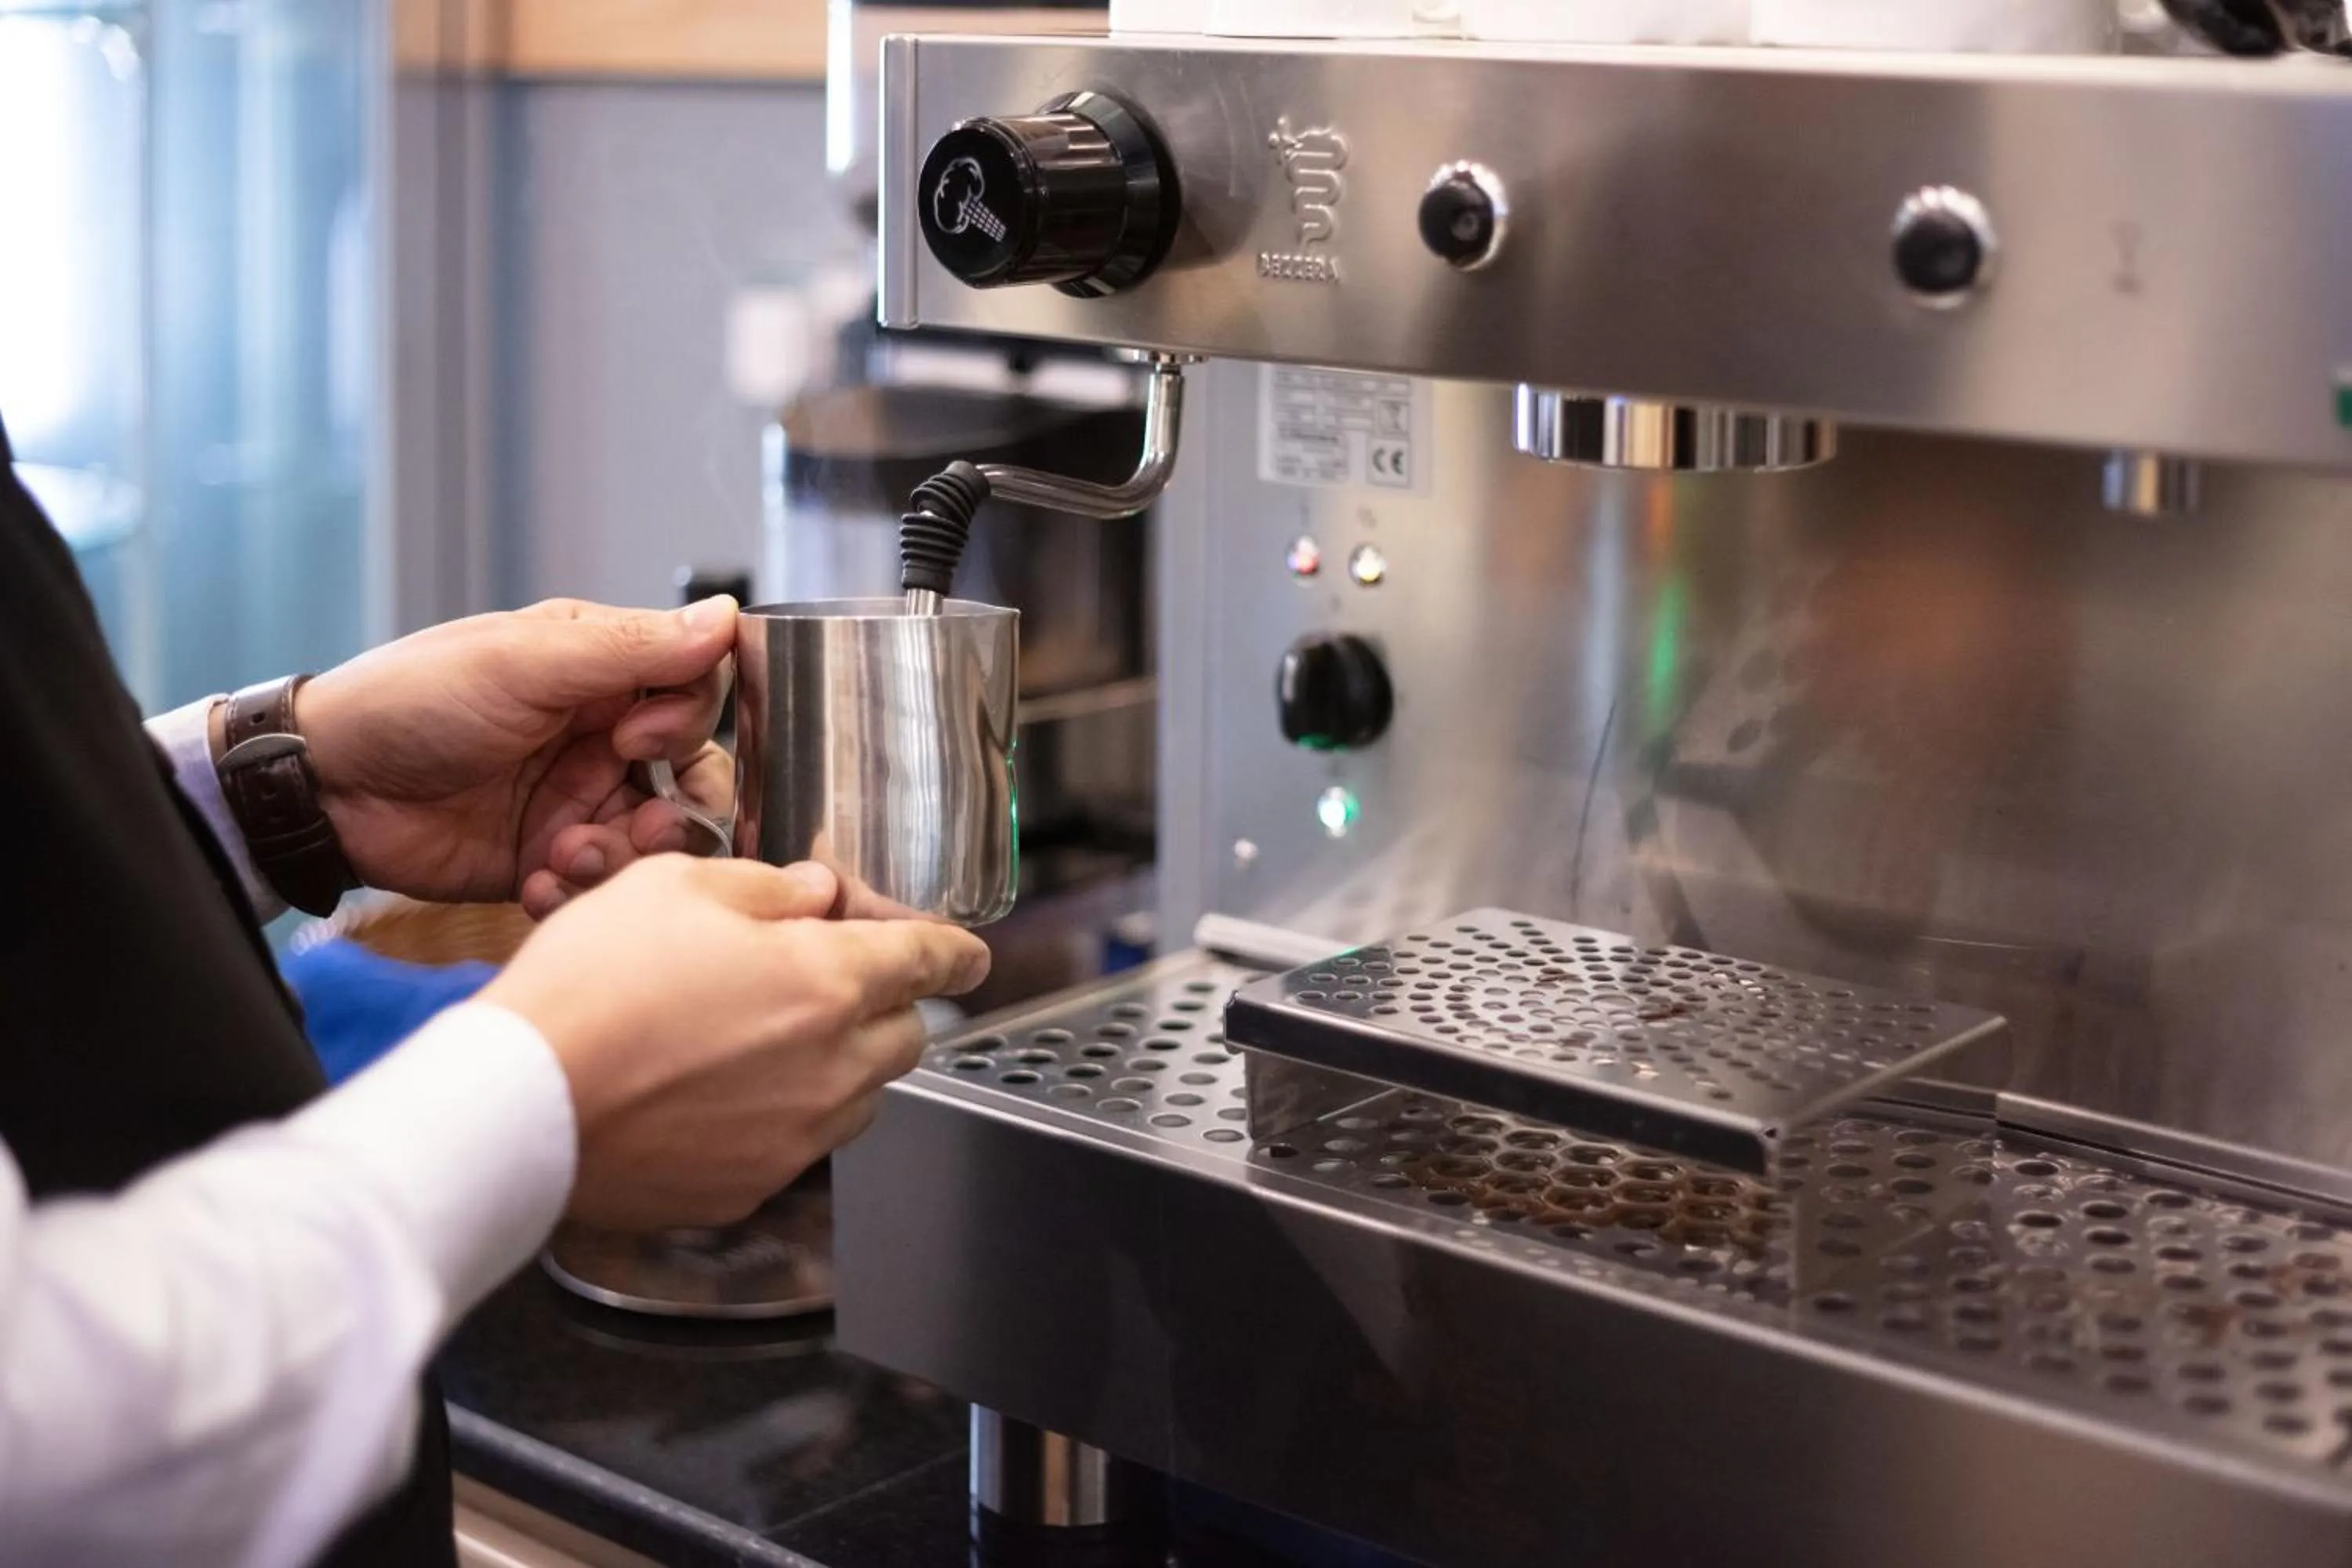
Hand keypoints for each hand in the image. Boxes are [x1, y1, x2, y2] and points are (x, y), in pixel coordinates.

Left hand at [292, 597, 737, 911]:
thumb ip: (631, 649)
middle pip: (695, 776)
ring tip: (569, 857)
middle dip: (679, 810)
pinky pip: (604, 884)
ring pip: (658, 839)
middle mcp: (599, 736)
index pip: (695, 692)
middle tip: (636, 823)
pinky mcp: (551, 860)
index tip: (636, 742)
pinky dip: (581, 890)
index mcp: (599, 672)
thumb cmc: (413, 701)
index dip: (686, 723)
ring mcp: (577, 801)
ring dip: (627, 857)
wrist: (325, 788)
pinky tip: (538, 882)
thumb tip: (730, 615)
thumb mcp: (524, 663)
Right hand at [481, 855, 990, 1228]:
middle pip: (906, 1037)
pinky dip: (781, 1119)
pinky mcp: (750, 1188)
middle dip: (885, 1007)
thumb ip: (763, 887)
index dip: (955, 952)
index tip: (968, 955)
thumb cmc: (588, 988)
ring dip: (836, 1067)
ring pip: (858, 1099)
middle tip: (831, 985)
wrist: (518, 1104)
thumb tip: (812, 894)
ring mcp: (795, 1137)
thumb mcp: (673, 887)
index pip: (929, 962)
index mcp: (827, 982)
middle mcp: (830, 1068)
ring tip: (762, 1041)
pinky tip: (719, 1095)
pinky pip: (797, 1148)